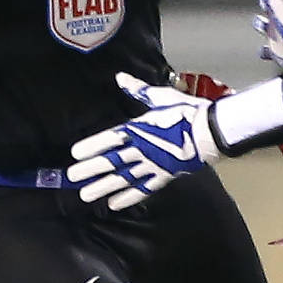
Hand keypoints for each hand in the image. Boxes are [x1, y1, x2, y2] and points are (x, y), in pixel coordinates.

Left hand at [67, 74, 220, 209]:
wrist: (210, 131)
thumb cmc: (186, 111)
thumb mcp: (160, 97)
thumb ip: (138, 90)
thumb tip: (121, 78)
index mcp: (138, 128)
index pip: (109, 139)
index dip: (92, 146)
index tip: (75, 153)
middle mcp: (142, 148)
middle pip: (112, 161)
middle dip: (90, 169)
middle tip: (71, 177)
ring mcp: (152, 164)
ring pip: (123, 178)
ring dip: (103, 187)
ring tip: (86, 195)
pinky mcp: (164, 176)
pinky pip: (144, 189)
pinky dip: (128, 197)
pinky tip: (114, 204)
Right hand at [250, 0, 282, 71]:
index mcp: (277, 6)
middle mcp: (277, 19)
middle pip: (269, 9)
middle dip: (265, 4)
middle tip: (262, 0)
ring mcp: (277, 35)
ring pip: (268, 29)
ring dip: (263, 26)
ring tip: (258, 22)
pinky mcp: (277, 51)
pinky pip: (268, 51)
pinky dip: (265, 51)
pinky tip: (262, 51)